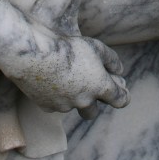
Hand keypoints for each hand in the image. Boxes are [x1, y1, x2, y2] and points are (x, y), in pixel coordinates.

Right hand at [5, 25, 129, 117]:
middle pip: (92, 112)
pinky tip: (49, 79)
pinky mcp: (46, 106)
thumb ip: (111, 60)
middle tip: (88, 88)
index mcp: (100, 87)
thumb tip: (119, 71)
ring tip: (64, 78)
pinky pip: (54, 104)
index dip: (123, 96)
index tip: (122, 92)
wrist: (36, 56)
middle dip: (92, 103)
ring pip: (71, 106)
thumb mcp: (96, 47)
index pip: (120, 100)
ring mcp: (64, 106)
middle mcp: (84, 101)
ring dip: (71, 97)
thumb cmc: (68, 48)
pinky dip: (54, 95)